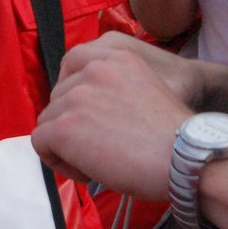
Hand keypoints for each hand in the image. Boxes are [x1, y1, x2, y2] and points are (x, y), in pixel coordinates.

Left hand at [32, 33, 191, 196]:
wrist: (186, 158)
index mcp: (116, 57)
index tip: (88, 116)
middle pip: (58, 97)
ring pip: (48, 122)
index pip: (73, 62)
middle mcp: (93, 69)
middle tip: (101, 148)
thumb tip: (86, 113)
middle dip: (72, 124)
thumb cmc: (175, 137)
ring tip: (97, 162)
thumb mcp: (145, 90)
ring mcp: (76, 96)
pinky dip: (58, 162)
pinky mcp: (64, 126)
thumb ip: (114, 89)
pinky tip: (87, 172)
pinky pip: (41, 144)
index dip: (73, 92)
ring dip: (66, 145)